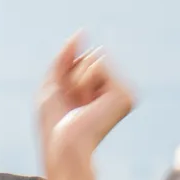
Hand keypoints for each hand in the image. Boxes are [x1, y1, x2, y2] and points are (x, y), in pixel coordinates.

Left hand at [35, 35, 133, 179]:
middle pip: (89, 56)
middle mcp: (113, 93)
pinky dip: (84, 81)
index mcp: (98, 94)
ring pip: (94, 58)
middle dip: (72, 76)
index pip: (81, 62)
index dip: (65, 76)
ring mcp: (122, 94)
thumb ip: (65, 56)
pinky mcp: (126, 95)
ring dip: (77, 80)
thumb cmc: (54, 126)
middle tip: (72, 104)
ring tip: (80, 106)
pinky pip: (99, 64)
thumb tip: (81, 32)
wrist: (63, 147)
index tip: (65, 102)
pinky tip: (88, 104)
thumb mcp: (53, 84)